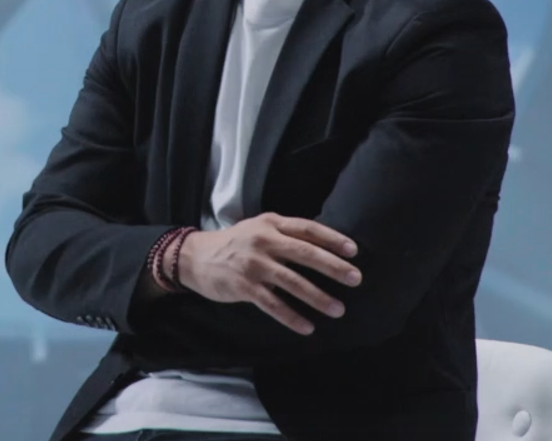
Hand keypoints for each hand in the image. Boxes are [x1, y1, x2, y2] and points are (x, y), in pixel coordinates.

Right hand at [177, 212, 360, 334]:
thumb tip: (322, 246)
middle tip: (355, 279)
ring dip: (318, 297)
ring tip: (338, 309)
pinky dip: (292, 317)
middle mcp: (263, 241)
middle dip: (333, 267)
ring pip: (293, 282)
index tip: (353, 251)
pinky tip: (308, 327)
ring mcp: (253, 264)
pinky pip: (273, 304)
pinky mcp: (244, 286)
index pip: (307, 228)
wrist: (196, 257)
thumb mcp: (259, 228)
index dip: (332, 239)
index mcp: (271, 224)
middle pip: (305, 253)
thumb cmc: (235, 243)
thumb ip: (285, 233)